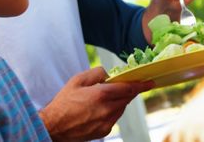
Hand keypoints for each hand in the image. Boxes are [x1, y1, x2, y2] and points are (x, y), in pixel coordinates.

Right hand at [38, 67, 153, 140]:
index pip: (128, 88)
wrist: (53, 126)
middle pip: (127, 98)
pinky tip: (99, 109)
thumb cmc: (63, 102)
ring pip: (121, 108)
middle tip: (125, 85)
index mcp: (101, 94)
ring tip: (105, 97)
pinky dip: (112, 111)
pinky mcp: (104, 131)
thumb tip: (110, 74)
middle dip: (128, 91)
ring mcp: (107, 122)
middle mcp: (107, 109)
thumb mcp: (78, 80)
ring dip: (119, 101)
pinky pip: (115, 117)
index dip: (141, 84)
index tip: (150, 82)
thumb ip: (97, 73)